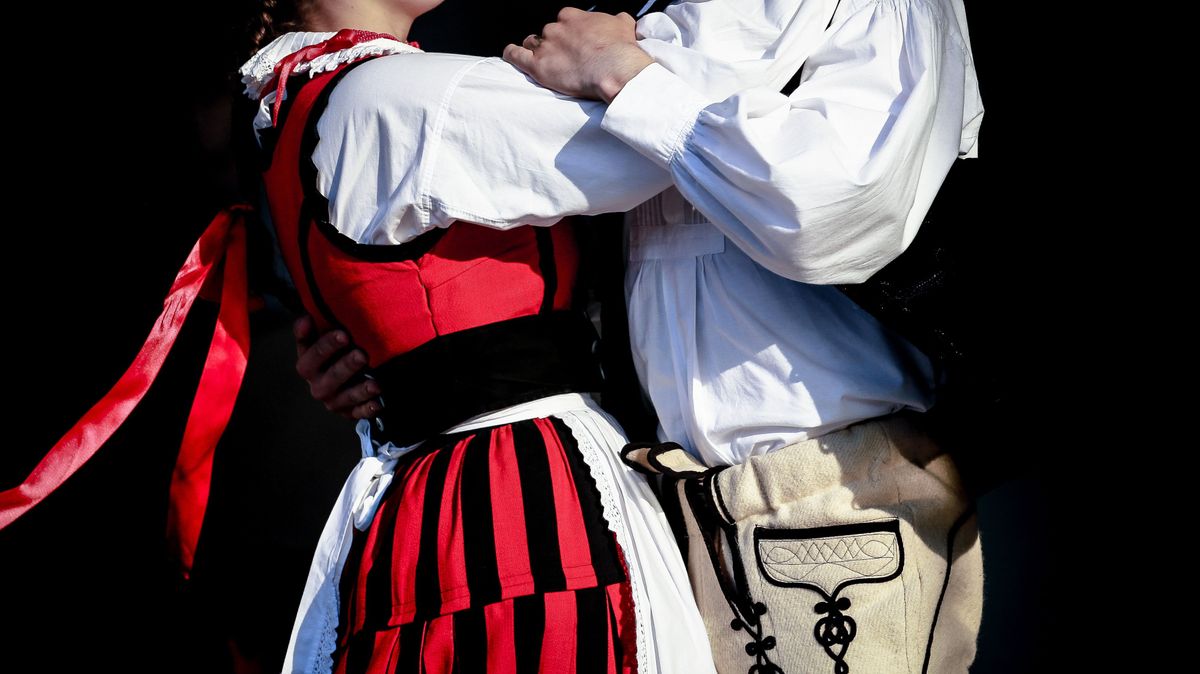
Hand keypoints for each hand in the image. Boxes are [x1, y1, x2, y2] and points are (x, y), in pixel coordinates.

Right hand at [293, 315, 381, 418]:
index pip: (313, 355)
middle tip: (362, 355)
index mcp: (307, 366)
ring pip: (348, 397)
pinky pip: (359, 413)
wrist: (337, 380)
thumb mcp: (315, 341)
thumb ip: (309, 330)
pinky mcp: (348, 412)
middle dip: (347, 366)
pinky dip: (368, 409)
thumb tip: (307, 319)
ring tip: (375, 384)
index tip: (343, 334)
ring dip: (361, 390)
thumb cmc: (329, 354)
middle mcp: (318, 386)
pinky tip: (378, 404)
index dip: (327, 345)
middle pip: (332, 377)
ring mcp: (334, 401)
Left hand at [503, 8, 653, 102]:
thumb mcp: (624, 25)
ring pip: (532, 43)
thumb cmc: (620, 49)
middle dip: (554, 44)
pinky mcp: (537, 65)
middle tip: (566, 57)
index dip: (569, 33)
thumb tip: (620, 21)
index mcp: (573, 17)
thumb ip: (617, 21)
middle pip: (548, 33)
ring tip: (544, 60)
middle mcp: (556, 28)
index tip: (575, 43)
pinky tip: (511, 54)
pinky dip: (512, 54)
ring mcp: (546, 45)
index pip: (564, 21)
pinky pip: (516, 55)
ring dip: (536, 50)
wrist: (614, 68)